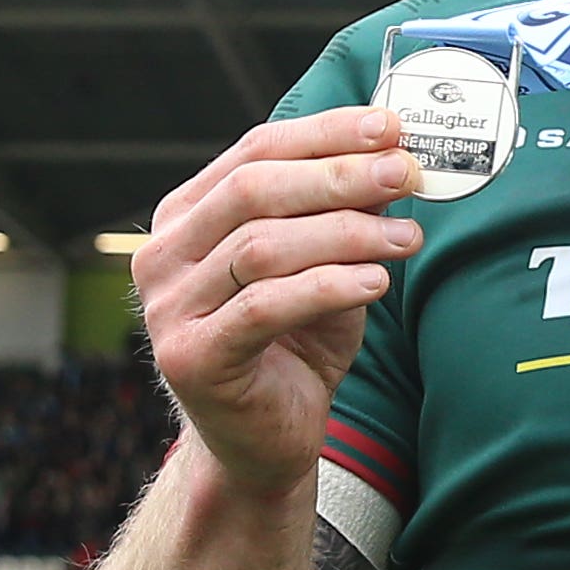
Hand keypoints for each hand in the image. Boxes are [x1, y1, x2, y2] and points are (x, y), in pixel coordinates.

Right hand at [136, 107, 422, 489]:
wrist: (264, 442)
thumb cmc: (294, 346)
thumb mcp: (324, 266)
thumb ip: (343, 216)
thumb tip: (393, 159)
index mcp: (186, 216)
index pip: (255, 151)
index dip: (324, 134)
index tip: (389, 127)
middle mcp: (163, 255)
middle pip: (254, 190)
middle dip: (338, 176)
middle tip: (404, 173)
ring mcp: (167, 308)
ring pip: (262, 247)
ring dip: (345, 234)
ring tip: (407, 239)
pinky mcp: (191, 358)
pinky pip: (264, 306)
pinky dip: (326, 287)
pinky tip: (374, 281)